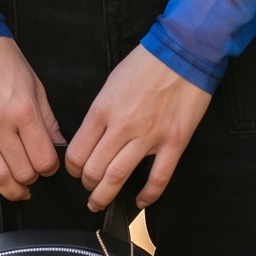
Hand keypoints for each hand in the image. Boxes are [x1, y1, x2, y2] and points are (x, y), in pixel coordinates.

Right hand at [0, 36, 65, 200]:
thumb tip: (58, 145)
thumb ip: (47, 118)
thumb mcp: (34, 84)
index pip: (44, 159)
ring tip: (15, 190)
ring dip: (9, 190)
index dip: (50, 169)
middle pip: (22, 171)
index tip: (48, 167)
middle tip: (32, 177)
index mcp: (24, 110)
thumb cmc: (1, 58)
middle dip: (31, 180)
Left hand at [66, 45, 212, 211]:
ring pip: (119, 177)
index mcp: (103, 110)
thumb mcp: (111, 84)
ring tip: (100, 202)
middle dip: (87, 186)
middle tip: (88, 190)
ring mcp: (149, 136)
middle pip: (94, 169)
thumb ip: (99, 113)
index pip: (77, 151)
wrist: (183, 52)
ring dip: (106, 195)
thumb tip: (89, 139)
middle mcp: (122, 126)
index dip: (72, 169)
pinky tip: (139, 202)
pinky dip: (147, 196)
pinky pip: (158, 178)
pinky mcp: (174, 142)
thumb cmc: (146, 65)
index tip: (75, 172)